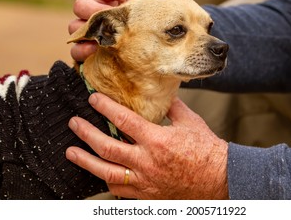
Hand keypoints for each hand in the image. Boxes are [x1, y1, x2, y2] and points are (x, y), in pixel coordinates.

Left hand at [66, 93, 228, 199]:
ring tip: (71, 152)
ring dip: (86, 161)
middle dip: (86, 134)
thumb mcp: (190, 122)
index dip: (106, 108)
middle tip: (74, 123)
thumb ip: (172, 107)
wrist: (219, 180)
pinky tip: (97, 172)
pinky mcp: (146, 195)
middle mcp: (147, 162)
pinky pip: (119, 190)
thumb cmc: (206, 151)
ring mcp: (144, 181)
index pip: (124, 121)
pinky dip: (106, 180)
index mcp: (157, 140)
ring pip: (107, 172)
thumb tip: (162, 94)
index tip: (93, 99)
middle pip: (108, 147)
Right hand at [68, 0, 154, 61]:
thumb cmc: (149, 22)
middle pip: (81, 5)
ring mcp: (86, 31)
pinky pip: (75, 50)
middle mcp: (92, 12)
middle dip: (93, 10)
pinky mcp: (85, 51)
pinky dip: (82, 49)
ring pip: (74, 27)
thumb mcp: (149, 7)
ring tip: (100, 35)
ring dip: (86, 30)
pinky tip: (95, 50)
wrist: (152, 47)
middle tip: (109, 17)